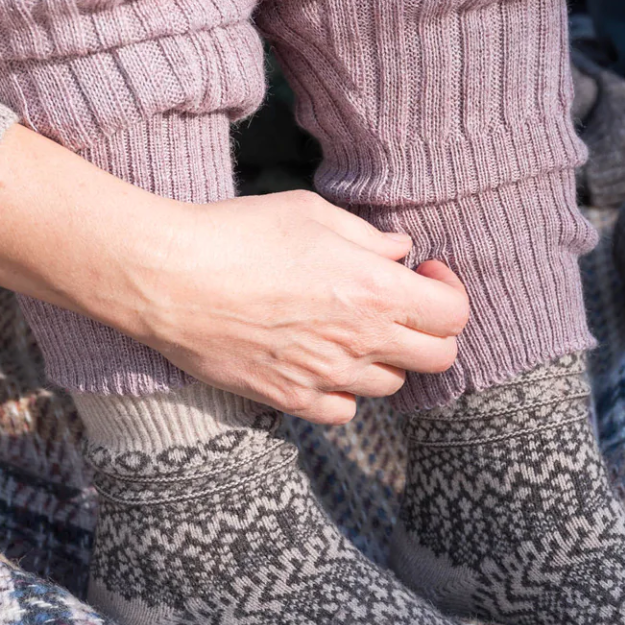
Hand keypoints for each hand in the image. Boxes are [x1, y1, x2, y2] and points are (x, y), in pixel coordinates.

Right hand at [0, 125, 468, 423]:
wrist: (170, 279)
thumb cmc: (239, 234)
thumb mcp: (312, 214)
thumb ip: (368, 237)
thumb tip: (400, 253)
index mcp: (376, 291)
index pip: (454, 316)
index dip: (447, 294)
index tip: (422, 277)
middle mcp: (362, 341)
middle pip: (438, 359)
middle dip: (431, 332)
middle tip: (400, 308)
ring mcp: (328, 377)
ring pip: (391, 386)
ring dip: (385, 359)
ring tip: (351, 330)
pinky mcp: (292, 399)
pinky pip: (344, 410)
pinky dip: (344, 391)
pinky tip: (322, 362)